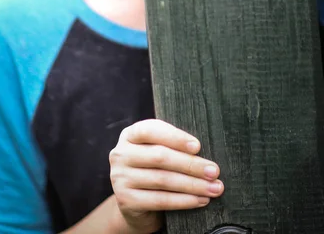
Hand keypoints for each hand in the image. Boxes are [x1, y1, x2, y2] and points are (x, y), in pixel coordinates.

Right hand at [109, 119, 223, 233]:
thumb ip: (171, 146)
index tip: (198, 146)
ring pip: (163, 180)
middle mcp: (121, 154)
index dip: (175, 137)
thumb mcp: (156, 151)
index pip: (150, 130)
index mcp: (129, 135)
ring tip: (214, 188)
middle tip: (214, 171)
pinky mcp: (126, 201)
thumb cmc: (152, 170)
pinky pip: (160, 200)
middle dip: (191, 164)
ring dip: (193, 184)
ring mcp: (121, 178)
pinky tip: (200, 200)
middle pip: (160, 156)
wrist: (134, 205)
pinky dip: (184, 201)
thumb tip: (202, 151)